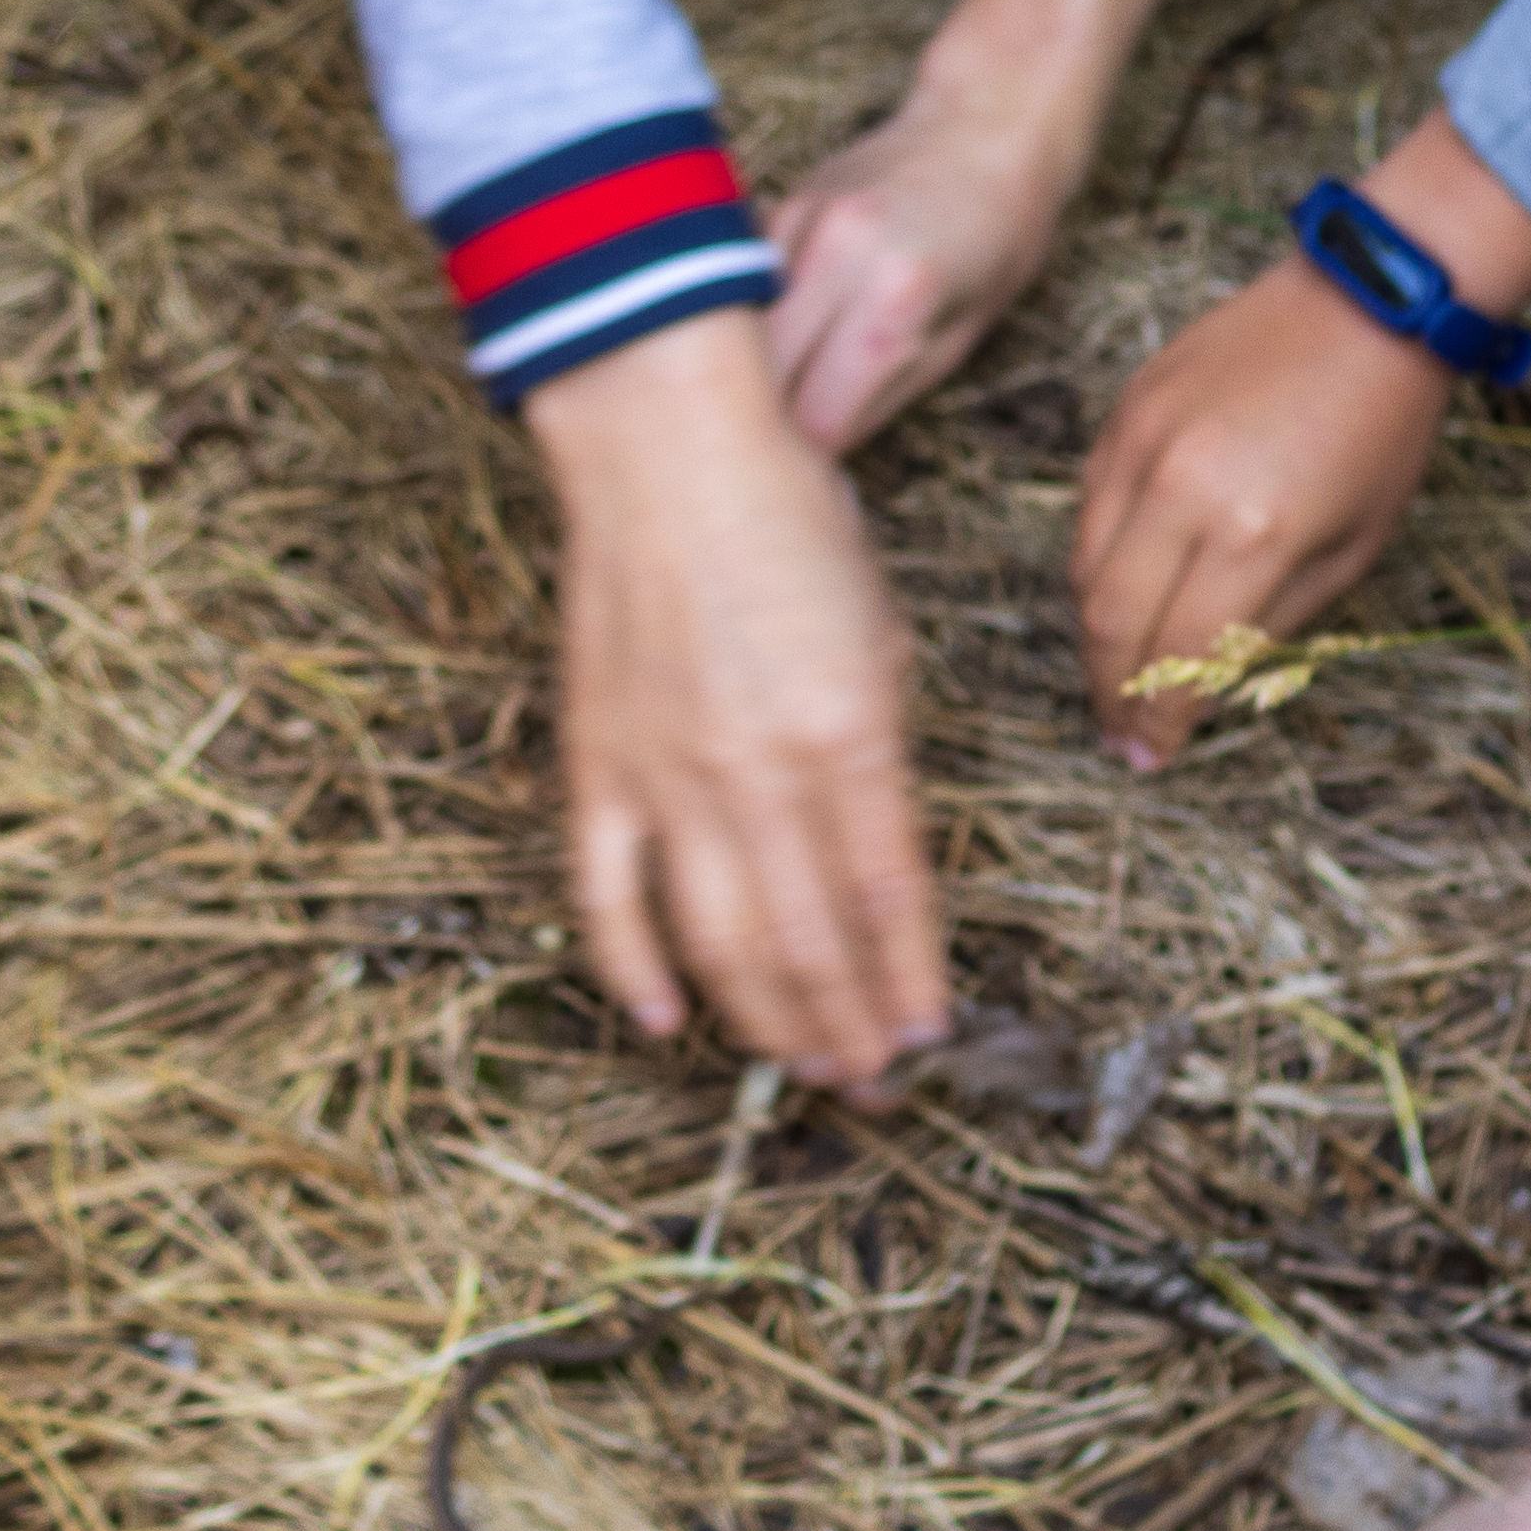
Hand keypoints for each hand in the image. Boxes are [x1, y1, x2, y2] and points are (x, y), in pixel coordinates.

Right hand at [525, 308, 948, 1086]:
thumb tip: (878, 846)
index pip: (889, 899)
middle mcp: (760, 773)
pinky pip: (610, 896)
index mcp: (848, 735)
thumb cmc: (788, 519)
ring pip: (723, 942)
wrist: (666, 449)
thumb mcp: (878, 632)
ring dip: (771, 1021)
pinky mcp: (598, 767)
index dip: (911, 980)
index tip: (932, 1034)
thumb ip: (880, 748)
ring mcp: (669, 778)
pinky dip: (634, 970)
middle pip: (812, 941)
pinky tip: (671, 1021)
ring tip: (808, 1071)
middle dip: (851, 1025)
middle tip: (877, 1081)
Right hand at [767, 0, 1226, 450]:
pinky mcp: (778, 205)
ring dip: (737, 378)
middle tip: (759, 467)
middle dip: (758, 428)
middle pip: (757, 379)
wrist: (991, 123)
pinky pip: (740, 287)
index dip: (806, 463)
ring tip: (741, 417)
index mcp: (896, 300)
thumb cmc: (1000, 236)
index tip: (804, 486)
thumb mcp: (964, 337)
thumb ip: (883, 397)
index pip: (813, 419)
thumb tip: (820, 459)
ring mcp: (798, 223)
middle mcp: (837, 256)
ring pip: (732, 333)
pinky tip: (750, 349)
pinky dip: (741, 325)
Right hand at [1070, 114, 1530, 769]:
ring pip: (1085, 569)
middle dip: (1112, 692)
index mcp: (1255, 534)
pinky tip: (1118, 595)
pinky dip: (1096, 563)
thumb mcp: (1352, 548)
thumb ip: (1271, 620)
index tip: (1152, 755)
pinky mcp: (1124, 411)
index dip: (1160, 719)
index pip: (1180, 657)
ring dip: (1095, 636)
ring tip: (1114, 676)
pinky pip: (1089, 509)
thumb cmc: (1379, 432)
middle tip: (1119, 733)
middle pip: (1113, 623)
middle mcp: (1184, 490)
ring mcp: (1143, 444)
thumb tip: (1205, 684)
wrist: (1366, 307)